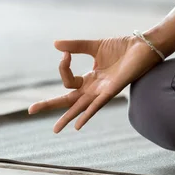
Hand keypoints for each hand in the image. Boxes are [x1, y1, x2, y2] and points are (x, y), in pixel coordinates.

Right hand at [28, 36, 161, 132]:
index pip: (67, 80)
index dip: (62, 67)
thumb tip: (55, 45)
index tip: (65, 53)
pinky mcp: (113, 90)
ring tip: (55, 129)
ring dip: (67, 117)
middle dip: (50, 105)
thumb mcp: (94, 46)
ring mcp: (103, 91)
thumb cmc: (123, 48)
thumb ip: (76, 47)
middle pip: (68, 100)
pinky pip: (98, 105)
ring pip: (81, 106)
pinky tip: (79, 125)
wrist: (143, 47)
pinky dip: (87, 114)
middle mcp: (95, 88)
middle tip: (30, 110)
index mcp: (90, 79)